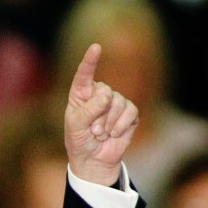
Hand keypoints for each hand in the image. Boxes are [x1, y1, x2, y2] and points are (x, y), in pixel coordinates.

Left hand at [63, 43, 138, 185]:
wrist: (94, 160)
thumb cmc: (79, 141)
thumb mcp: (76, 126)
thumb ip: (89, 110)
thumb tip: (106, 96)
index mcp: (81, 94)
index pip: (84, 75)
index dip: (90, 61)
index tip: (96, 47)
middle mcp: (99, 94)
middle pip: (106, 92)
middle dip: (99, 114)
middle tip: (93, 130)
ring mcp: (115, 102)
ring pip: (119, 102)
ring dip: (110, 122)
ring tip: (102, 134)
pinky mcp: (129, 113)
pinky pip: (131, 111)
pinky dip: (121, 125)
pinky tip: (114, 134)